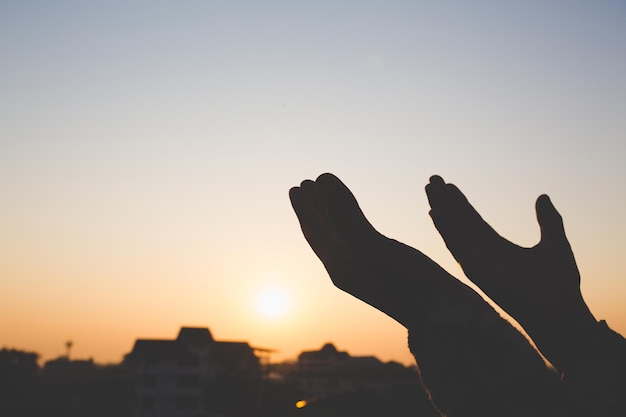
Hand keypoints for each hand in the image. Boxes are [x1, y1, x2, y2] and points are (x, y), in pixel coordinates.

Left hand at [289, 173, 486, 328]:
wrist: (448, 317)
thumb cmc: (409, 286)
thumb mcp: (372, 247)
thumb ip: (344, 214)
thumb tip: (320, 177)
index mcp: (340, 266)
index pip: (316, 232)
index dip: (306, 208)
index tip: (297, 186)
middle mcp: (351, 269)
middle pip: (326, 233)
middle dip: (315, 209)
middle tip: (306, 185)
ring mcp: (370, 270)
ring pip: (344, 236)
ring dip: (334, 214)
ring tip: (328, 194)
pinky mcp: (390, 268)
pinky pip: (364, 239)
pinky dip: (358, 223)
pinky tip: (365, 222)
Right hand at [425, 175, 596, 368]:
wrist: (559, 310)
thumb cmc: (559, 284)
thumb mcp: (554, 241)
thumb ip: (548, 219)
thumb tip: (542, 196)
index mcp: (498, 248)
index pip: (473, 221)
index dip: (461, 203)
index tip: (449, 185)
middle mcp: (482, 254)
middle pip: (458, 222)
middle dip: (445, 201)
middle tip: (431, 179)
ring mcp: (476, 263)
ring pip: (453, 230)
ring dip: (440, 209)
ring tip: (428, 188)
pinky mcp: (476, 270)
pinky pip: (457, 245)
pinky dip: (445, 228)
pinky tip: (435, 212)